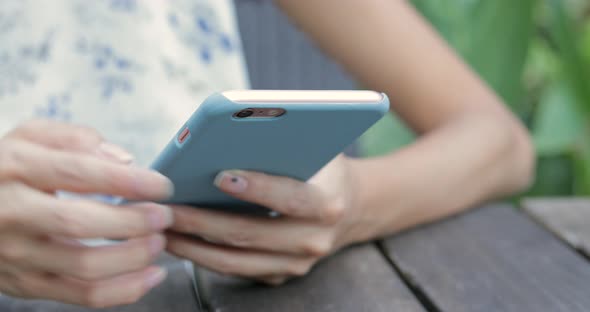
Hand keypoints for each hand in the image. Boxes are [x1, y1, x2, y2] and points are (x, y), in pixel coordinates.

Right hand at [0, 120, 173, 307]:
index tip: (162, 186)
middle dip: (132, 221)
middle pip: (79, 222)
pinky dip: (124, 290)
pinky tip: (151, 276)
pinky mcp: (25, 284)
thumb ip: (76, 139)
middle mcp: (11, 213)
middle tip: (164, 215)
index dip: (126, 181)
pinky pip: (80, 295)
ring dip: (133, 257)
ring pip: (83, 266)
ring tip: (159, 242)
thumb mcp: (31, 137)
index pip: (77, 173)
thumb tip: (125, 161)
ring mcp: (16, 253)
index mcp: (15, 168)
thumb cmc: (9, 169)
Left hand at [167, 155, 365, 284]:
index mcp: (326, 204)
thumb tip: (232, 131)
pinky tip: (179, 240)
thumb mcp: (316, 149)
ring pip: (235, 261)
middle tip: (167, 208)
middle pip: (250, 234)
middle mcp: (313, 241)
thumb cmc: (323, 170)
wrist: (349, 209)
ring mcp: (295, 265)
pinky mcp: (279, 276)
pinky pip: (235, 270)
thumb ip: (285, 142)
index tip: (219, 175)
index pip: (290, 198)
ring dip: (193, 246)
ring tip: (161, 226)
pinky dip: (203, 256)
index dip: (257, 188)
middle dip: (202, 222)